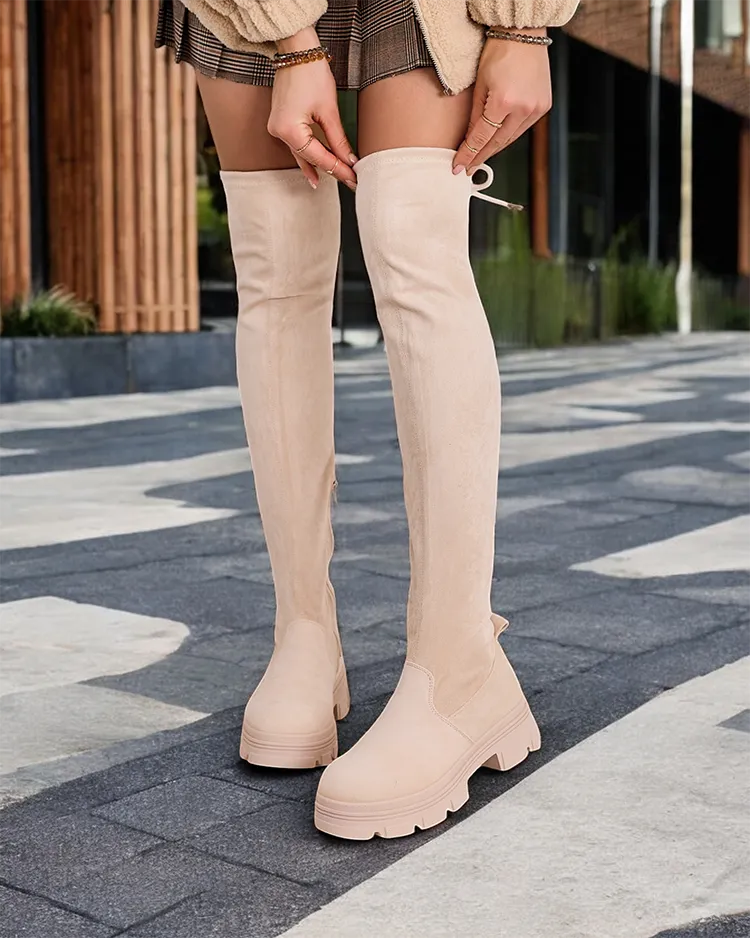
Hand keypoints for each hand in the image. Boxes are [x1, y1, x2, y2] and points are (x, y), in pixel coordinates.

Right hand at [268, 27, 357, 189]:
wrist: (296, 49)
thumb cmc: (311, 72)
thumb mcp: (329, 110)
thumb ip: (338, 140)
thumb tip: (349, 160)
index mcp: (289, 130)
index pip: (319, 157)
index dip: (338, 168)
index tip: (353, 177)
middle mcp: (278, 132)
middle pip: (309, 158)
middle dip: (331, 169)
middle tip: (350, 181)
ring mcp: (277, 127)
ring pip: (301, 154)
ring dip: (319, 165)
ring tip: (335, 180)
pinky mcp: (280, 122)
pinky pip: (296, 145)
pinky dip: (308, 155)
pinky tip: (315, 169)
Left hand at [453, 31, 551, 174]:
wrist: (524, 35)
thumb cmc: (500, 52)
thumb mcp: (479, 85)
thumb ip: (474, 116)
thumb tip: (469, 140)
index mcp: (503, 101)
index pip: (481, 138)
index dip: (468, 155)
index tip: (459, 166)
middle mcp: (523, 108)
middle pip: (497, 143)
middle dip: (481, 157)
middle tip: (468, 167)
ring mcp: (536, 109)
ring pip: (510, 139)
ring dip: (494, 148)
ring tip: (480, 157)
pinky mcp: (543, 107)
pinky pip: (522, 129)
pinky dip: (508, 136)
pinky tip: (498, 140)